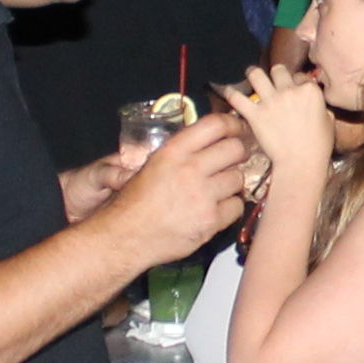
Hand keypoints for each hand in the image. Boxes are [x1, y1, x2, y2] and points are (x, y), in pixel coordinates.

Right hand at [108, 111, 254, 255]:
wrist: (125, 237)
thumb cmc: (134, 202)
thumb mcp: (151, 165)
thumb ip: (180, 151)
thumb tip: (210, 140)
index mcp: (173, 152)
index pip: (215, 125)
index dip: (231, 124)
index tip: (236, 129)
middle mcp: (190, 170)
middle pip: (235, 149)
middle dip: (237, 153)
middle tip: (232, 160)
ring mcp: (203, 197)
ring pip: (238, 178)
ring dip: (231, 183)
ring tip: (219, 188)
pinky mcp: (211, 221)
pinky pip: (237, 206)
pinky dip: (230, 207)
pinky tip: (217, 208)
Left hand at [230, 63, 339, 190]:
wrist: (301, 163)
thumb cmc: (318, 147)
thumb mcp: (328, 122)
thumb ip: (321, 108)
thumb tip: (317, 106)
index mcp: (310, 91)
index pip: (300, 76)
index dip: (296, 81)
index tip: (293, 87)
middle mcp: (289, 91)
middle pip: (278, 70)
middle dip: (276, 73)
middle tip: (272, 79)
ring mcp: (271, 101)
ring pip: (256, 74)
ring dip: (253, 74)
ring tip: (250, 75)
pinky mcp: (256, 114)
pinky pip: (237, 98)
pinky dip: (232, 94)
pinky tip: (230, 92)